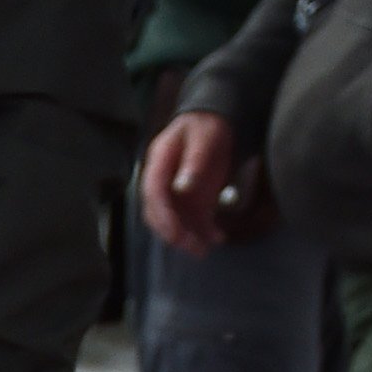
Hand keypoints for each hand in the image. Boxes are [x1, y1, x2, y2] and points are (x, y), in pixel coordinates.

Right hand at [140, 109, 260, 256]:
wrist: (213, 122)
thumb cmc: (206, 126)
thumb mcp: (204, 137)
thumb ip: (194, 161)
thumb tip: (182, 187)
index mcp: (159, 163)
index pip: (153, 194)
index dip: (163, 216)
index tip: (177, 233)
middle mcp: (161, 181)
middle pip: (159, 214)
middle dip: (175, 233)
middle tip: (195, 247)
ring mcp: (174, 193)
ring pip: (175, 221)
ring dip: (189, 238)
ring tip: (206, 248)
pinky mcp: (190, 199)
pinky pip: (192, 220)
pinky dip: (203, 232)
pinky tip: (218, 238)